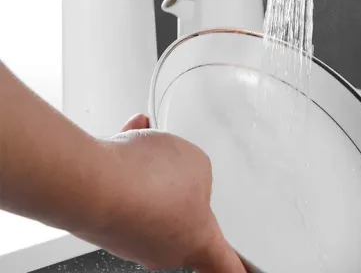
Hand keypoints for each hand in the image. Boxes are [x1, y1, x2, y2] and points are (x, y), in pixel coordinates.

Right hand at [84, 114, 243, 272]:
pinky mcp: (107, 217)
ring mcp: (132, 234)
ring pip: (151, 190)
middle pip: (184, 217)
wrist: (91, 180)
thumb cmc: (147, 182)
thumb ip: (200, 172)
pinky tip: (134, 131)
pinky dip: (130, 157)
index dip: (239, 270)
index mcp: (197, 240)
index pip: (226, 265)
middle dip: (184, 186)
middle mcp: (163, 247)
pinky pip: (126, 181)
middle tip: (182, 166)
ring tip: (151, 144)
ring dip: (153, 163)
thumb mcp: (199, 164)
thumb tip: (179, 174)